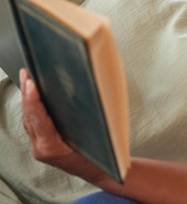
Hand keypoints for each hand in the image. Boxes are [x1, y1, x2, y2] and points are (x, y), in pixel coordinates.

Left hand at [20, 68, 105, 183]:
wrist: (100, 172)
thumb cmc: (100, 156)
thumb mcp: (94, 136)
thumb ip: (83, 118)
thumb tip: (78, 95)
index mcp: (50, 148)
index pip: (38, 119)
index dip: (34, 99)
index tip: (31, 83)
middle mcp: (40, 148)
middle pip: (29, 117)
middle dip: (28, 94)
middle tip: (27, 73)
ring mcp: (39, 146)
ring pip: (28, 119)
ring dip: (28, 98)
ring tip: (28, 78)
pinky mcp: (41, 143)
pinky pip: (32, 123)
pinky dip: (32, 107)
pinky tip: (33, 95)